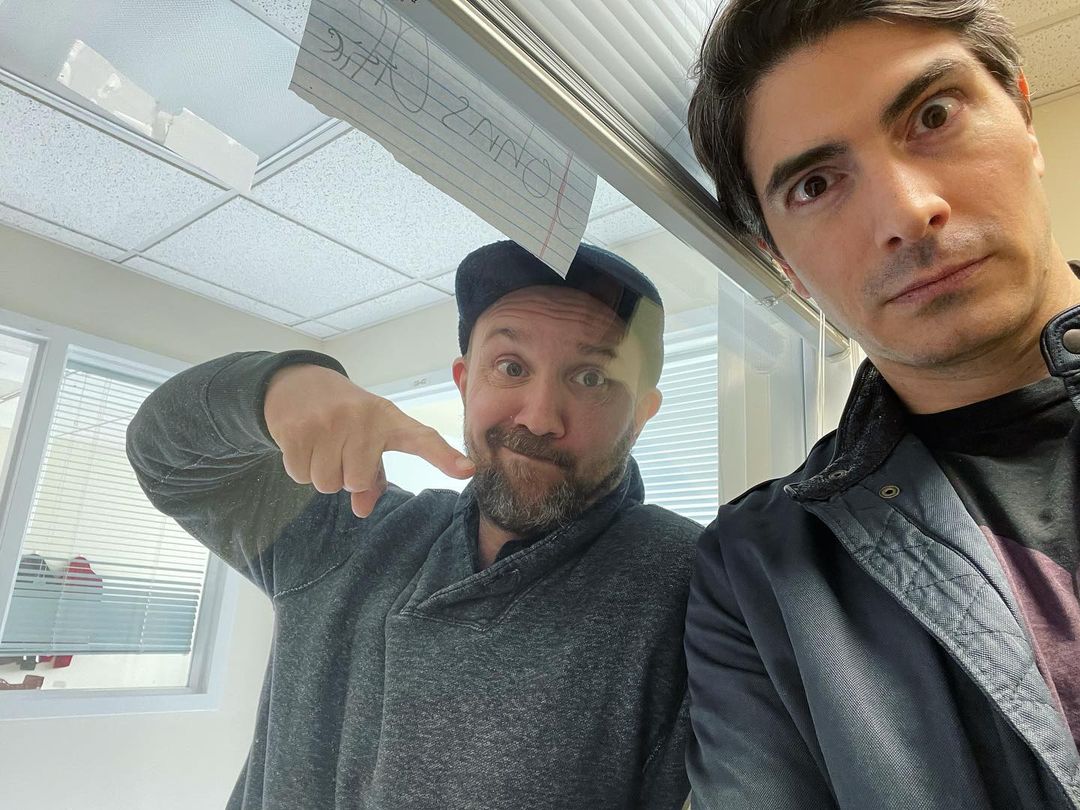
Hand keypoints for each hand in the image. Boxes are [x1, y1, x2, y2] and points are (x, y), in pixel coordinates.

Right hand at [264, 364, 473, 516]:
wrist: (298, 383)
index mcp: (389, 420)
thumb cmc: (343, 417)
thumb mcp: (366, 437)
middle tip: (340, 448)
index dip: (444, 457)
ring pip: (328, 483)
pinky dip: (300, 469)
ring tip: (322, 445)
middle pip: (357, 482)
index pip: (422, 439)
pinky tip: (304, 444)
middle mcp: (362, 419)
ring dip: (322, 473)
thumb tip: (361, 509)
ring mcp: (330, 423)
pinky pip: (302, 476)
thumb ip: (372, 475)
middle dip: (346, 475)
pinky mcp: (299, 430)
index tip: (467, 470)